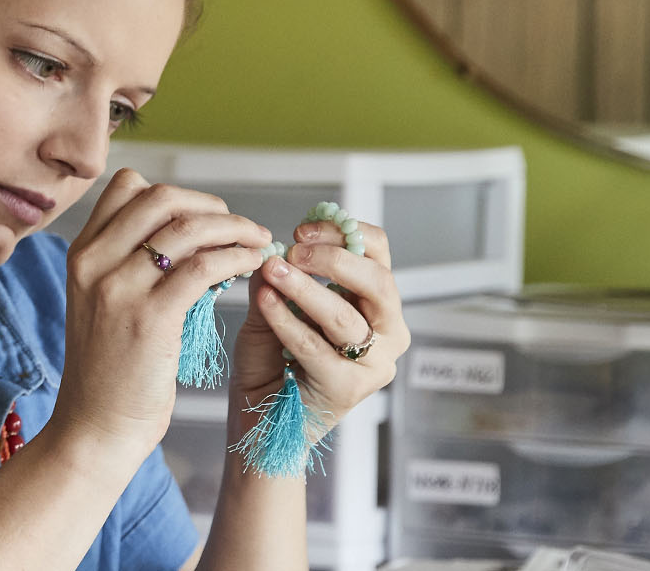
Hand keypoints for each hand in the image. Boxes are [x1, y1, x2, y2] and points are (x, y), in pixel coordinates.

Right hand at [60, 169, 271, 450]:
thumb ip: (130, 265)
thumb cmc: (109, 371)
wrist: (94, 427)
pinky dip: (236, 258)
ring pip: (186, 227)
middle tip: (240, 227)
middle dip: (211, 206)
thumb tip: (191, 236)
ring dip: (234, 228)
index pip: (127, 185)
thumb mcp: (104, 303)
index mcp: (81, 254)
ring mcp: (117, 288)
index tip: (205, 217)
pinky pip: (204, 267)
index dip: (176, 194)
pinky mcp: (149, 318)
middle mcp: (93, 262)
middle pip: (160, 197)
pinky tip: (252, 267)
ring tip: (257, 243)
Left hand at [231, 219, 406, 439]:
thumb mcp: (271, 311)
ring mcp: (374, 364)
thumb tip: (272, 247)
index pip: (378, 255)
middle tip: (292, 251)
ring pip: (346, 317)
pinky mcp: (350, 388)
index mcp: (376, 305)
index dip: (345, 233)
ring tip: (272, 272)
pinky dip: (287, 321)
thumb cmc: (271, 364)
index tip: (303, 228)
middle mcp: (388, 333)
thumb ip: (276, 280)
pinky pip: (317, 347)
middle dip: (333, 260)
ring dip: (305, 290)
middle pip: (378, 282)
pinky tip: (265, 304)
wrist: (262, 422)